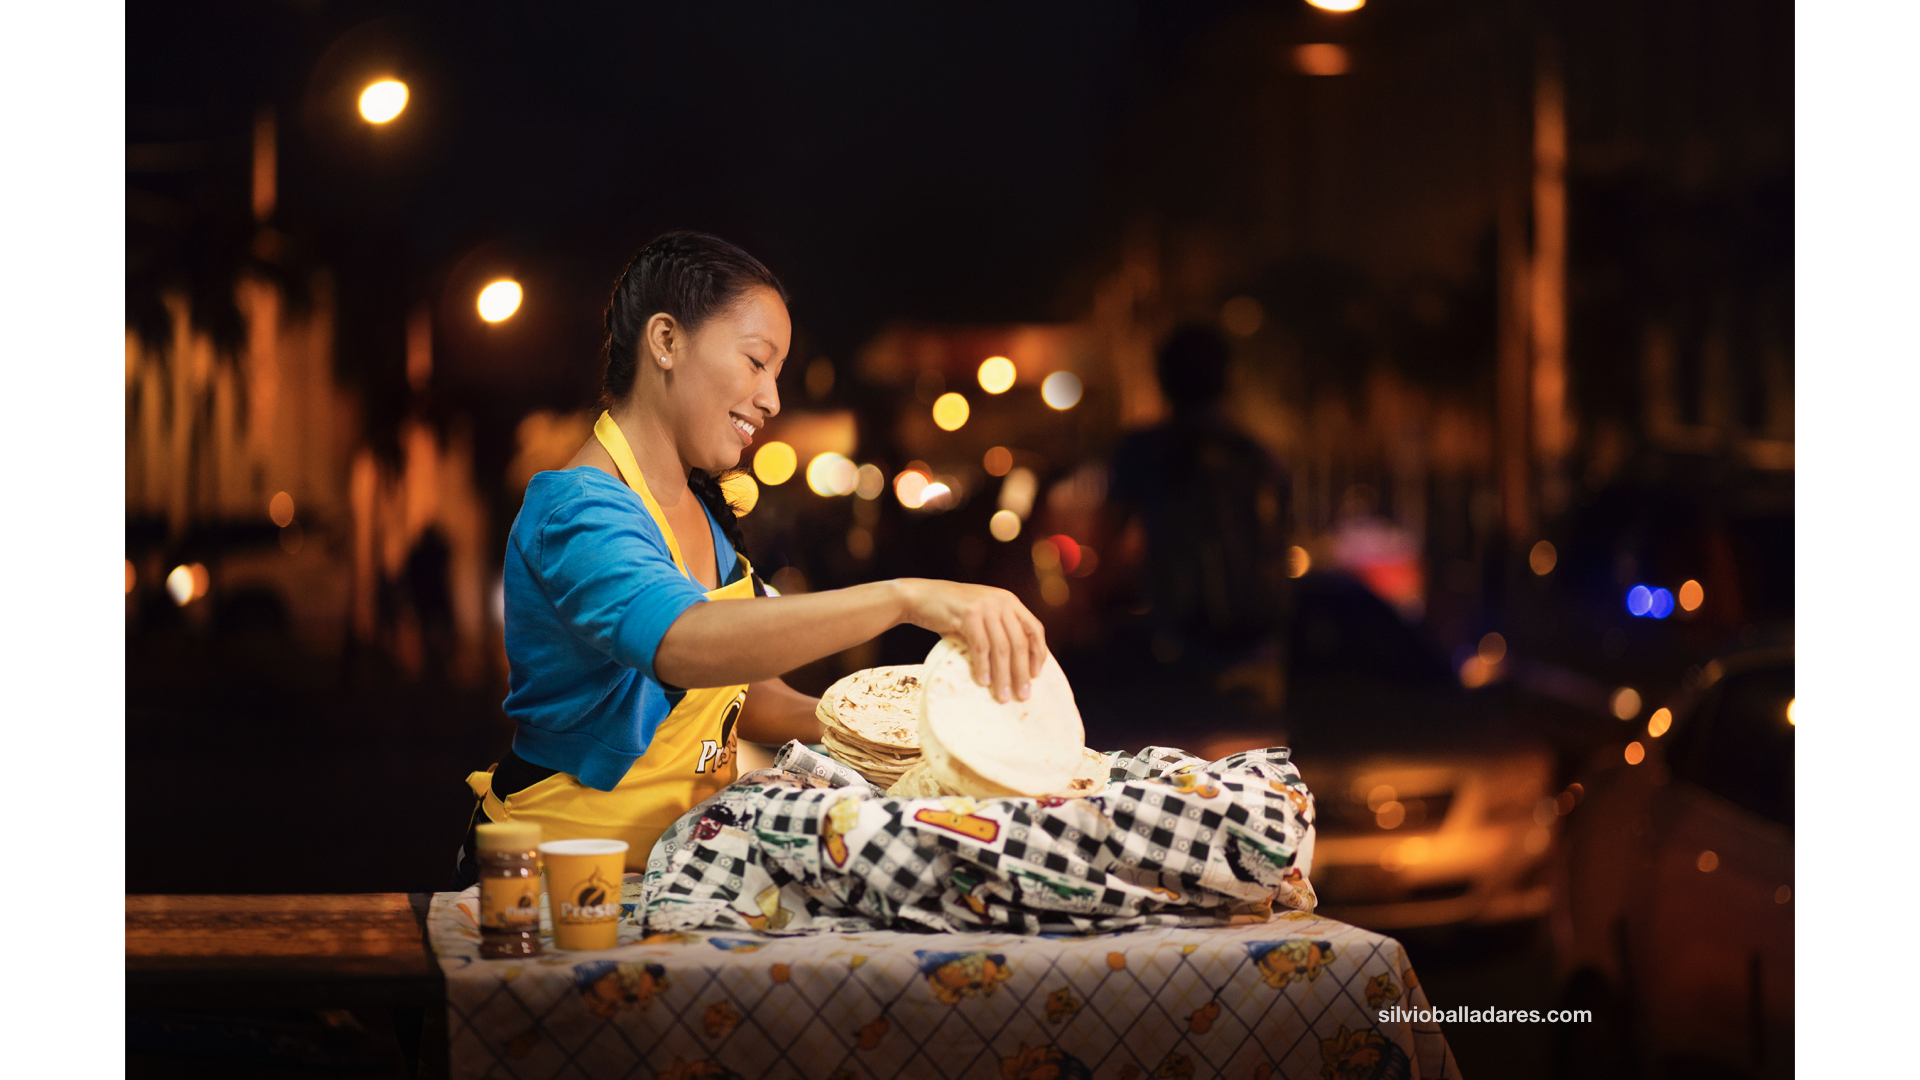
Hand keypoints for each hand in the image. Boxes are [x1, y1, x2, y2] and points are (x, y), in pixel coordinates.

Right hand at [895, 579, 1047, 702]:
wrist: (919, 597)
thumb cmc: (950, 611)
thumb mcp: (981, 615)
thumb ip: (997, 630)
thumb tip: (1014, 666)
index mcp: (1008, 601)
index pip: (1034, 628)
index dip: (1038, 653)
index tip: (1037, 675)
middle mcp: (1001, 601)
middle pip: (1019, 642)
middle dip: (1022, 672)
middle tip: (1023, 695)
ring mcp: (985, 606)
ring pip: (1001, 648)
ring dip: (1003, 676)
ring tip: (1003, 696)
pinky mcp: (968, 614)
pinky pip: (981, 646)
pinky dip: (983, 667)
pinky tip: (984, 682)